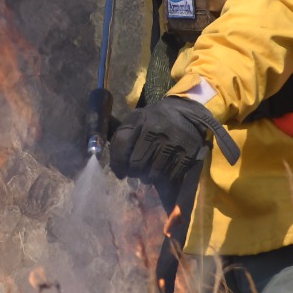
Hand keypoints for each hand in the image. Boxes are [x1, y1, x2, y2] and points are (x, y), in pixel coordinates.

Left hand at [110, 96, 225, 202]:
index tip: (119, 171)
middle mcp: (156, 131)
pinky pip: (170, 177)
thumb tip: (104, 152)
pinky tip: (163, 171)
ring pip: (153, 174)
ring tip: (149, 171)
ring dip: (148, 177)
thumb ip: (122, 133)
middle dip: (132, 171)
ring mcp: (173, 144)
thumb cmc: (157, 119)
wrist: (189, 113)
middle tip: (135, 171)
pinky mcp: (187, 155)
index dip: (116, 162)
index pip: (121, 143)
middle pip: (136, 163)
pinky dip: (164, 178)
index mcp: (140, 119)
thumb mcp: (138, 118)